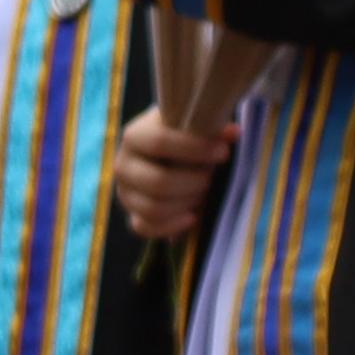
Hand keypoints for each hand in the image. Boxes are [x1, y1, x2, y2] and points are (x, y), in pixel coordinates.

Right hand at [106, 110, 234, 245]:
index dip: (194, 148)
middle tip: (211, 177)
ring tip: (202, 193)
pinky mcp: (132, 215)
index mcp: (134, 137)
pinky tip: (192, 217)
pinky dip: (172, 226)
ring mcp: (125, 193)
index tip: (223, 152)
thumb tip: (232, 133)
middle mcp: (122, 166)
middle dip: (193, 182)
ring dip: (186, 203)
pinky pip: (145, 228)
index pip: (158, 143)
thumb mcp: (195, 126)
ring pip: (153, 208)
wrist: (167, 154)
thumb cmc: (183, 137)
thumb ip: (212, 128)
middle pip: (157, 182)